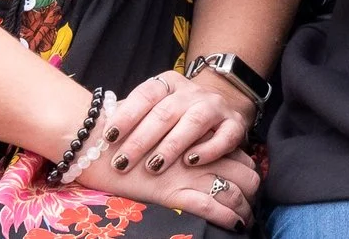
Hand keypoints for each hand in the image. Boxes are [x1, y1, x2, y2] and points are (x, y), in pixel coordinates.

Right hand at [71, 129, 260, 229]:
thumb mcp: (159, 123)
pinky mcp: (175, 192)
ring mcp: (190, 172)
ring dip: (243, 208)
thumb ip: (181, 135)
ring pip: (233, 191)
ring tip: (245, 217)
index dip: (244, 167)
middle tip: (249, 203)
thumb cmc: (126, 132)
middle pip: (245, 170)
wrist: (98, 141)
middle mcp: (201, 149)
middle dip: (250, 190)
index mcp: (200, 130)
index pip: (237, 150)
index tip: (245, 180)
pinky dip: (227, 218)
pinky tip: (235, 224)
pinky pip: (212, 207)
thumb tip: (194, 151)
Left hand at [98, 68, 255, 177]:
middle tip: (122, 162)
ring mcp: (215, 107)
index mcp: (168, 84)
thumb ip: (129, 117)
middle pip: (165, 112)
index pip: (145, 94)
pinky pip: (224, 136)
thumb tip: (92, 133)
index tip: (108, 137)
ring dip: (172, 144)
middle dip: (142, 139)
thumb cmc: (174, 117)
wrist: (218, 109)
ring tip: (154, 166)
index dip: (126, 115)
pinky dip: (209, 149)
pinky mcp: (234, 125)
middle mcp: (192, 92)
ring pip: (194, 121)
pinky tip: (191, 161)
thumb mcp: (152, 110)